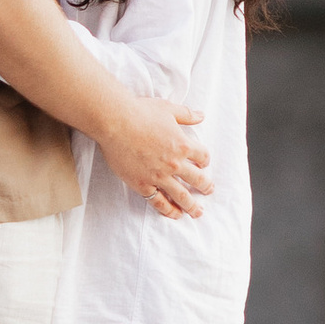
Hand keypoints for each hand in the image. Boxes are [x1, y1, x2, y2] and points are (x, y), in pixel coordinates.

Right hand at [100, 94, 211, 218]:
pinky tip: (174, 214)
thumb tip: (200, 115)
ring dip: (191, 206)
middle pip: (197, 179)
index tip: (203, 164)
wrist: (116, 123)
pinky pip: (158, 202)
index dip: (205, 160)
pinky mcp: (142, 184)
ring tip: (197, 212)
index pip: (202, 157)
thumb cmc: (141, 112)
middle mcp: (174, 163)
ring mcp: (159, 176)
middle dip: (205, 186)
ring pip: (181, 196)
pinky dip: (168, 210)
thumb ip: (186, 115)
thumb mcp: (168, 109)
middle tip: (208, 190)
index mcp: (183, 145)